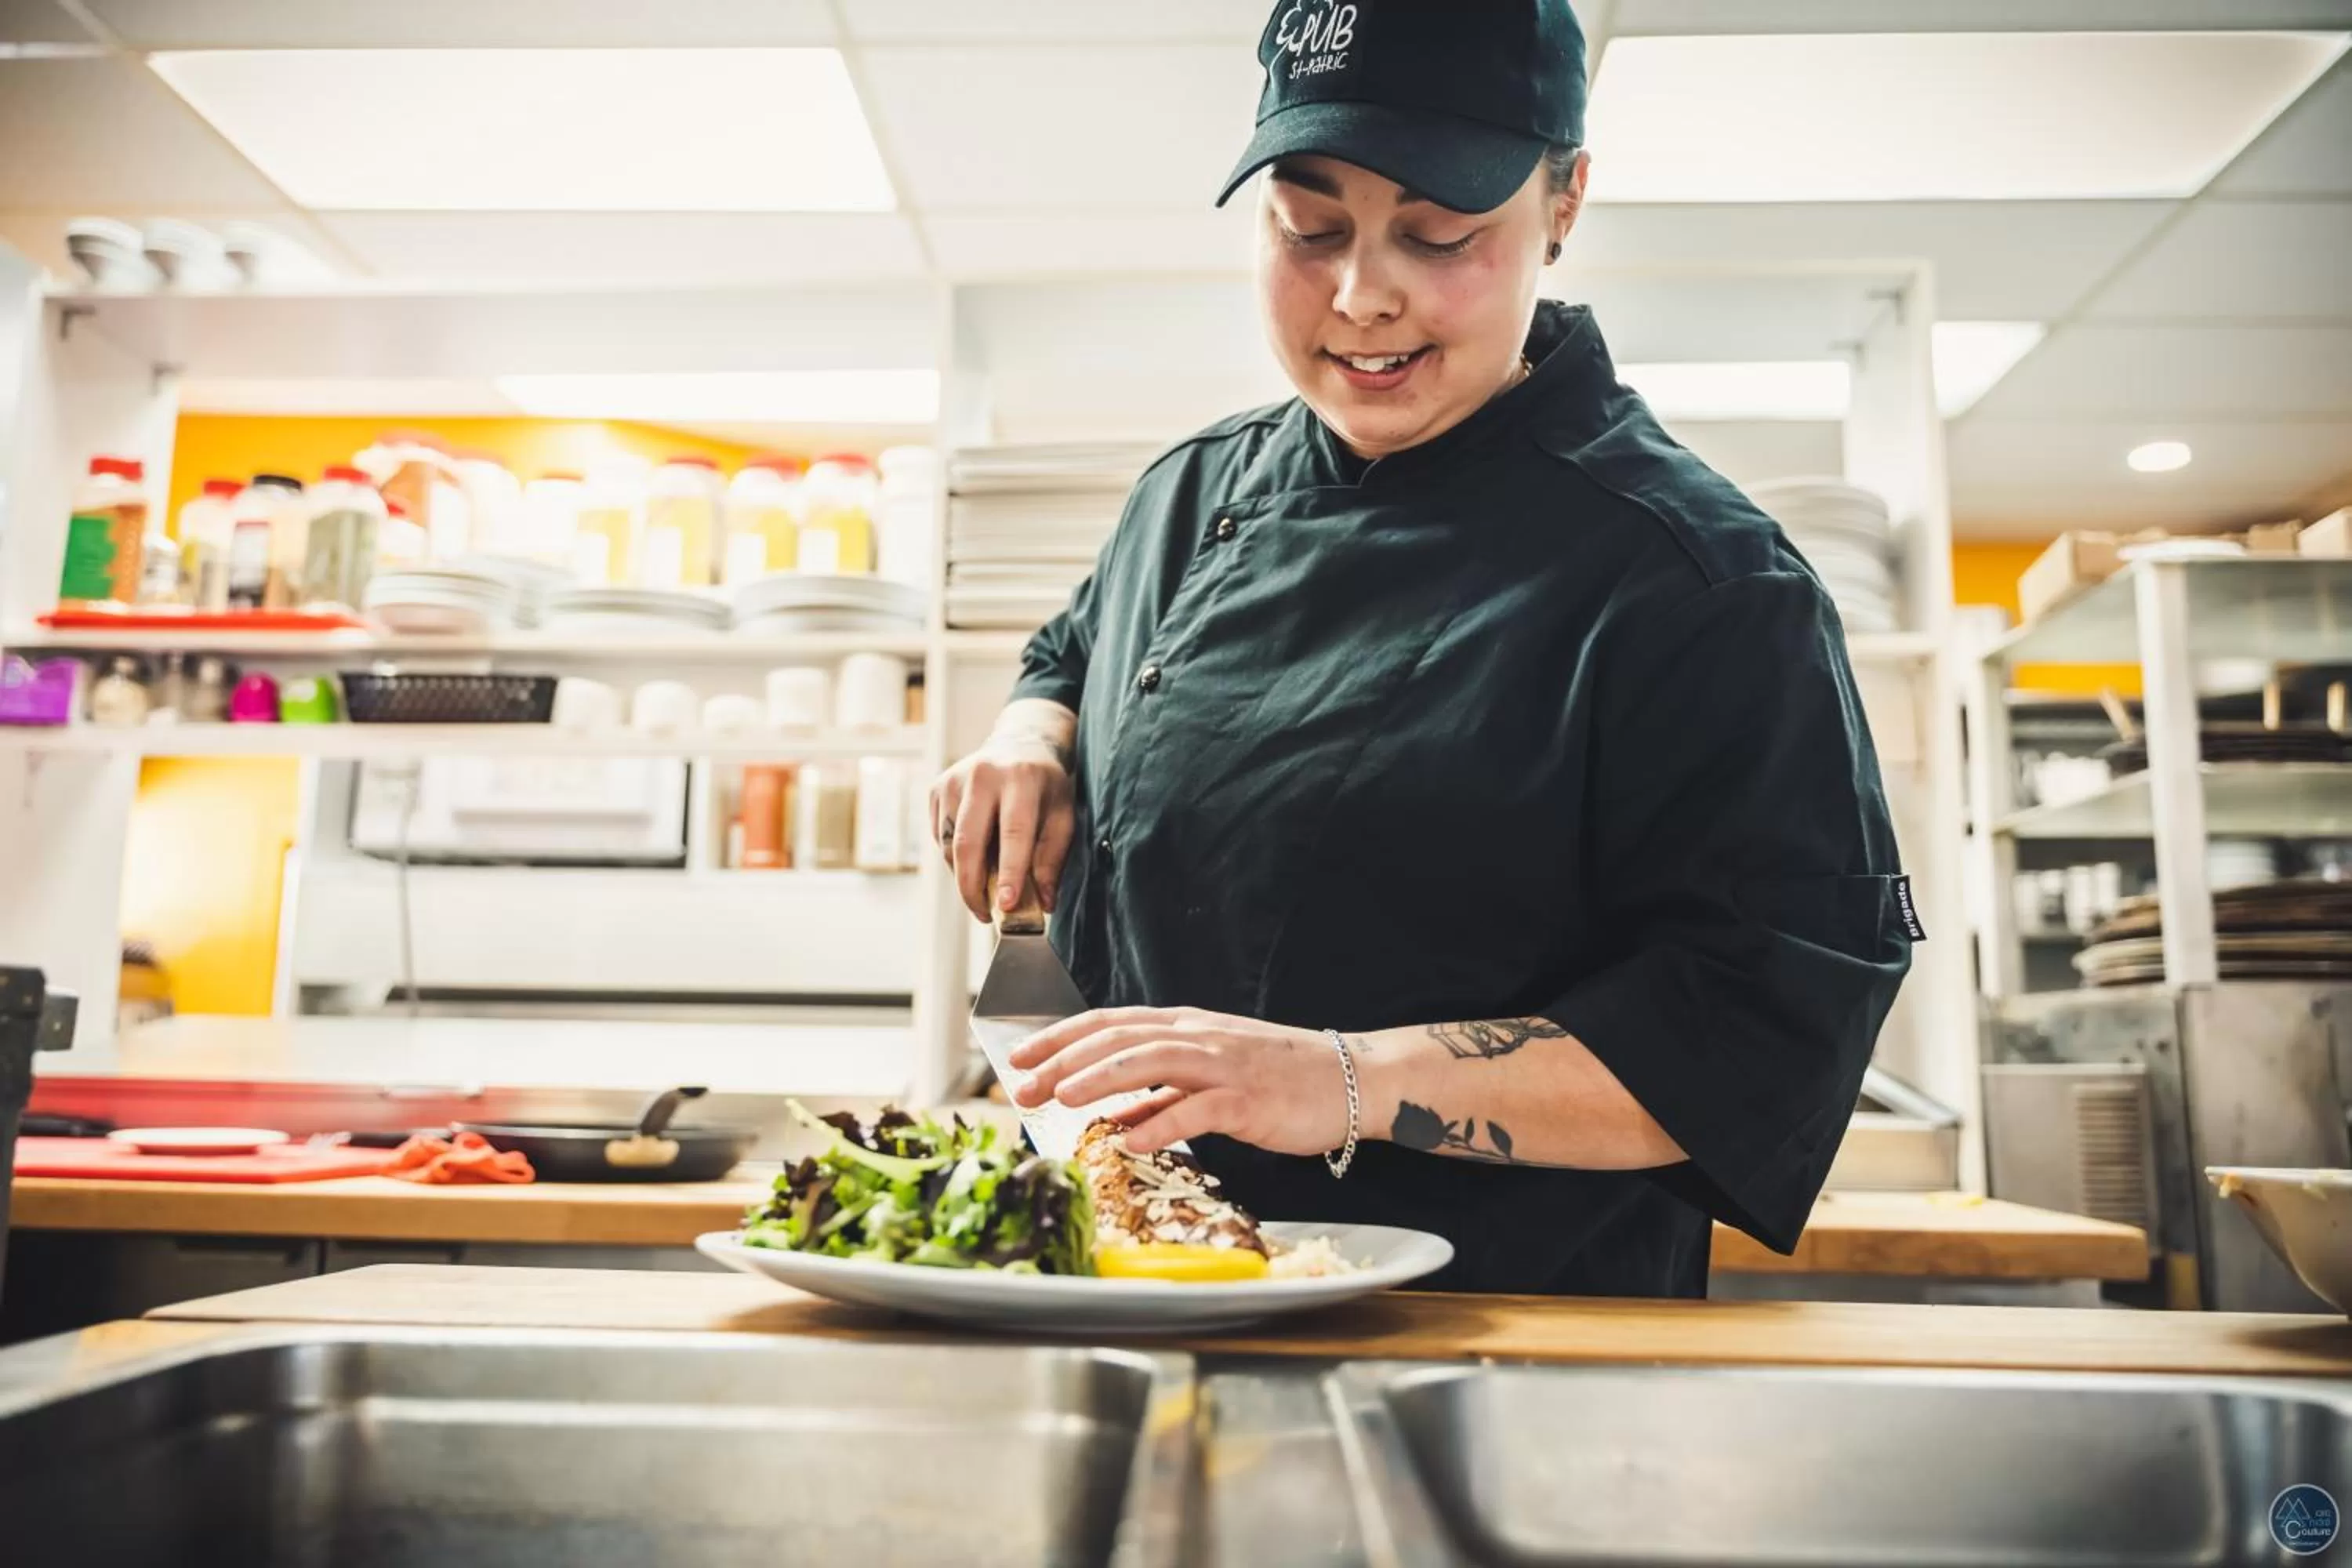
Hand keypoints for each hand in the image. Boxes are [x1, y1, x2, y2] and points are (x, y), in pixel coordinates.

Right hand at [931, 731, 1074, 919]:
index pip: (1013, 832)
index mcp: (1021, 779)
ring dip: (965, 876)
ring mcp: (953, 780)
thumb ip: (1053, 858)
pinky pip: (940, 838)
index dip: (1009, 872)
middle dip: (973, 888)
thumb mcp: (1062, 816)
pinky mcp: (936, 789)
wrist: (1019, 744)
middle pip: (968, 843)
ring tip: (984, 889)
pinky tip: (975, 857)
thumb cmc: (1044, 787)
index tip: (1006, 905)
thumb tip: (1045, 903)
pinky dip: (956, 858)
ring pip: (950, 846)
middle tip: (985, 915)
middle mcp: (982, 775)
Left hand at [1004, 1006, 1350, 1155]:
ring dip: (1102, 1078)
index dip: (1062, 1037)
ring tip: (1062, 1097)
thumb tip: (1116, 1114)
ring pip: (1153, 1061)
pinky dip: (1162, 1123)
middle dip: (1066, 1060)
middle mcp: (1200, 1038)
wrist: (1352, 1080)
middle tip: (1022, 1084)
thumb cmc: (1281, 1079)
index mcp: (1187, 1028)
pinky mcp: (1250, 1100)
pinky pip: (1199, 1110)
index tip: (1021, 1056)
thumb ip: (1164, 1093)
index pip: (1111, 1024)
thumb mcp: (1213, 1078)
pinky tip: (1130, 1140)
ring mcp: (1225, 1066)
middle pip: (1121, 1040)